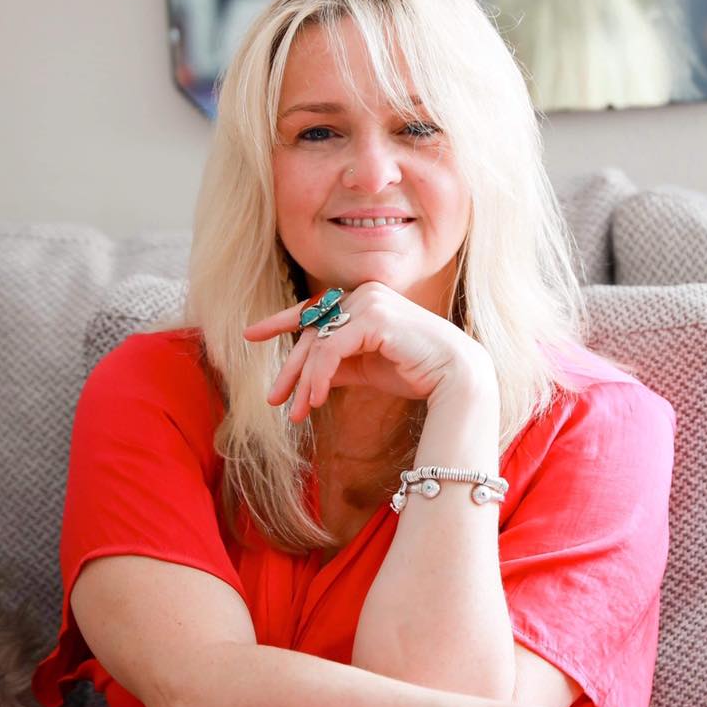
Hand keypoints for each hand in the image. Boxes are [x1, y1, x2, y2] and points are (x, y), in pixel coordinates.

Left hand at [243, 281, 492, 421]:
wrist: (454, 377)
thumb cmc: (415, 371)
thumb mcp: (365, 367)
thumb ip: (338, 363)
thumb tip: (307, 376)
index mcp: (363, 300)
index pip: (314, 310)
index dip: (280, 322)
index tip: (252, 335)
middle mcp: (364, 294)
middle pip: (312, 332)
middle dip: (291, 369)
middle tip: (274, 399)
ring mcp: (369, 301)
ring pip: (320, 343)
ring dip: (305, 381)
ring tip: (298, 412)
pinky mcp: (374, 316)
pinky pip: (332, 349)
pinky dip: (320, 375)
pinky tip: (316, 399)